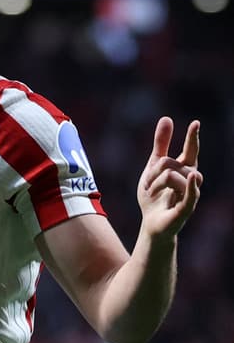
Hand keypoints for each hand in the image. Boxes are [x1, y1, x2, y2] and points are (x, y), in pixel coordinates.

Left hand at [137, 117, 202, 240]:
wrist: (151, 224)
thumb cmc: (155, 195)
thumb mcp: (153, 167)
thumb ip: (161, 144)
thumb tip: (167, 118)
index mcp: (184, 170)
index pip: (191, 152)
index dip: (192, 138)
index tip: (195, 123)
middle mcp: (190, 181)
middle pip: (170, 163)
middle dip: (153, 171)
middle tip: (148, 184)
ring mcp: (190, 195)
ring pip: (173, 175)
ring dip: (154, 182)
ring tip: (151, 192)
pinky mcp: (185, 209)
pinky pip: (191, 195)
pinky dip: (190, 186)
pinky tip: (191, 176)